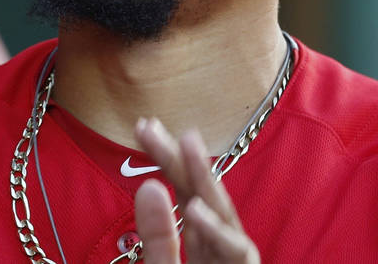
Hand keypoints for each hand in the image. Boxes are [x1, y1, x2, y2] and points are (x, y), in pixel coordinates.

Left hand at [134, 118, 259, 262]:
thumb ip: (158, 238)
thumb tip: (147, 186)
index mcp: (200, 238)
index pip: (184, 190)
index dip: (166, 158)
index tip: (143, 128)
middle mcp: (218, 242)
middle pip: (200, 193)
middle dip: (179, 158)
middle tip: (151, 126)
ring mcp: (232, 257)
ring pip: (222, 213)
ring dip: (204, 178)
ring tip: (187, 142)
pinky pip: (234, 250)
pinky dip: (215, 230)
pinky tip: (195, 208)